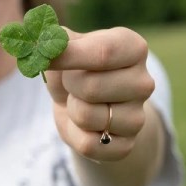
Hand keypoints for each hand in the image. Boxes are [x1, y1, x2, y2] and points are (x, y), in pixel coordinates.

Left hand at [46, 27, 154, 161]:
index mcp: (133, 48)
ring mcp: (139, 116)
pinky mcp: (127, 145)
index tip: (46, 57)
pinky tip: (83, 124)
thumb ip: (55, 39)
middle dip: (69, 85)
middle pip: (91, 87)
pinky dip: (74, 134)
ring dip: (71, 109)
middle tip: (72, 82)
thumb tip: (42, 41)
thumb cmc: (75, 67)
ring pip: (87, 117)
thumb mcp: (66, 46)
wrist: (83, 104)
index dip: (69, 56)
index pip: (103, 52)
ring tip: (80, 101)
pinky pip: (88, 144)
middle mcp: (144, 82)